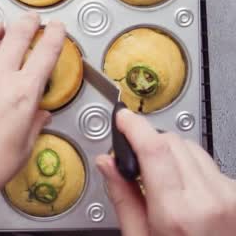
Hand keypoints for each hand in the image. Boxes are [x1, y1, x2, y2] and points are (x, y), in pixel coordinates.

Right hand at [96, 109, 235, 235]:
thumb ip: (123, 198)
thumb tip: (107, 164)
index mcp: (177, 213)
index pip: (155, 148)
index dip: (135, 126)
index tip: (123, 118)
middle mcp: (211, 200)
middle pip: (173, 143)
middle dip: (149, 144)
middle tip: (135, 162)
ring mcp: (231, 197)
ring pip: (194, 150)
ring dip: (172, 155)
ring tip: (162, 183)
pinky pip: (211, 166)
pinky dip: (192, 170)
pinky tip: (185, 193)